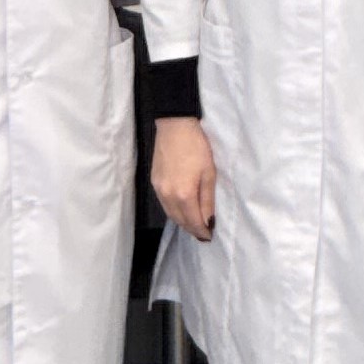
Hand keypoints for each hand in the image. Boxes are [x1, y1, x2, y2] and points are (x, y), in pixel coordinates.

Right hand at [152, 116, 216, 240]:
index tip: (209, 237)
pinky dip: (174, 210)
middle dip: (192, 229)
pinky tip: (182, 208)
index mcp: (184, 195)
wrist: (175, 127)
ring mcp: (158, 189)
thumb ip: (207, 200)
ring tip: (194, 222)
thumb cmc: (197, 148)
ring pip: (170, 214)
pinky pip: (164, 204)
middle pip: (180, 221)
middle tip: (203, 232)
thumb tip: (208, 221)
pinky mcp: (154, 182)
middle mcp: (168, 196)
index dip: (201, 231)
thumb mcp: (209, 174)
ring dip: (182, 221)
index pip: (193, 222)